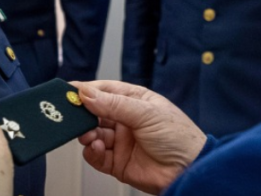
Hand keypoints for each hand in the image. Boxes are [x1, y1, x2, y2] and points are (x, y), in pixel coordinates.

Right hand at [75, 80, 206, 194]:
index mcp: (135, 101)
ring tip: (89, 135)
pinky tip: (96, 147)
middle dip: (82, 113)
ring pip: (92, 134)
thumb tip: (87, 94)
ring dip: (87, 133)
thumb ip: (113, 104)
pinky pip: (96, 156)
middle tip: (72, 114)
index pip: (105, 90)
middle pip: (95, 112)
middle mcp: (126, 120)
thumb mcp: (146, 113)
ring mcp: (121, 141)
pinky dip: (91, 152)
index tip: (69, 91)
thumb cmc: (179, 137)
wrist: (190, 171)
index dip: (87, 90)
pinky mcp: (117, 162)